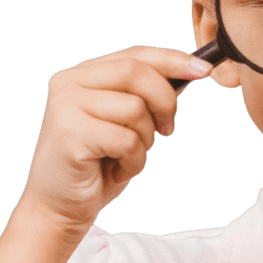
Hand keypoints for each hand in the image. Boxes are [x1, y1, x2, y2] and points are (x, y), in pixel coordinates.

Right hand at [15, 45, 211, 240]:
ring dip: (146, 141)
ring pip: (135, 108)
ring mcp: (66, 106)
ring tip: (129, 159)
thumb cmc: (95, 167)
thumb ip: (143, 97)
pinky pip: (127, 141)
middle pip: (136, 72)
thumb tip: (189, 72)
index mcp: (82, 75)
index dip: (172, 59)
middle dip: (165, 102)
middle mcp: (69, 83)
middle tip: (168, 131)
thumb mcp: (124, 125)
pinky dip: (135, 162)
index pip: (134, 54)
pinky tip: (118, 172)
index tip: (204, 70)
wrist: (58, 207)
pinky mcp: (70, 134)